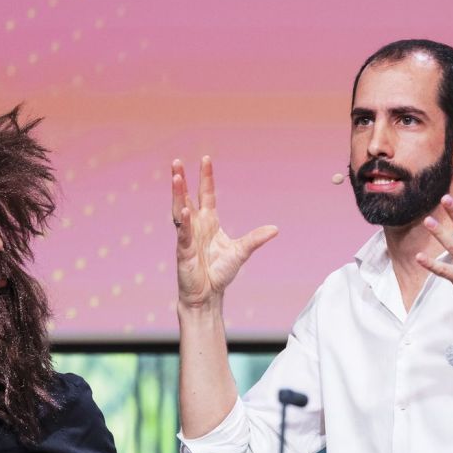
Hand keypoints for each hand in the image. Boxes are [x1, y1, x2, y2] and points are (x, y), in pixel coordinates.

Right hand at [172, 155, 277, 310]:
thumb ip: (255, 239)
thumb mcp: (241, 252)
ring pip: (179, 210)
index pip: (206, 194)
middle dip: (181, 180)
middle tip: (177, 162)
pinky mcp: (183, 250)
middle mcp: (195, 225)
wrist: (207, 295)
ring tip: (176, 178)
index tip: (206, 158)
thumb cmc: (220, 273)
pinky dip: (183, 222)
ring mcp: (187, 236)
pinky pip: (182, 233)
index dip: (206, 177)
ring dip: (177, 195)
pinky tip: (184, 210)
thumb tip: (275, 229)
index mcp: (208, 222)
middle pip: (186, 197)